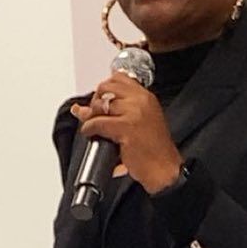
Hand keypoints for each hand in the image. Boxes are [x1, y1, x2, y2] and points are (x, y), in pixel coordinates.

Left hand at [70, 73, 182, 194]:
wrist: (165, 169)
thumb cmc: (154, 151)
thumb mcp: (139, 123)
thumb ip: (117, 111)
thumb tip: (82, 108)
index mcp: (146, 97)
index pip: (119, 78)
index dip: (105, 88)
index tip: (100, 99)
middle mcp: (141, 101)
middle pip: (106, 88)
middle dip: (96, 100)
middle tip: (95, 114)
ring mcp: (134, 113)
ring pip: (100, 105)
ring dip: (91, 116)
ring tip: (94, 127)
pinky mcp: (126, 127)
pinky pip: (97, 122)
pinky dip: (89, 129)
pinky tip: (92, 134)